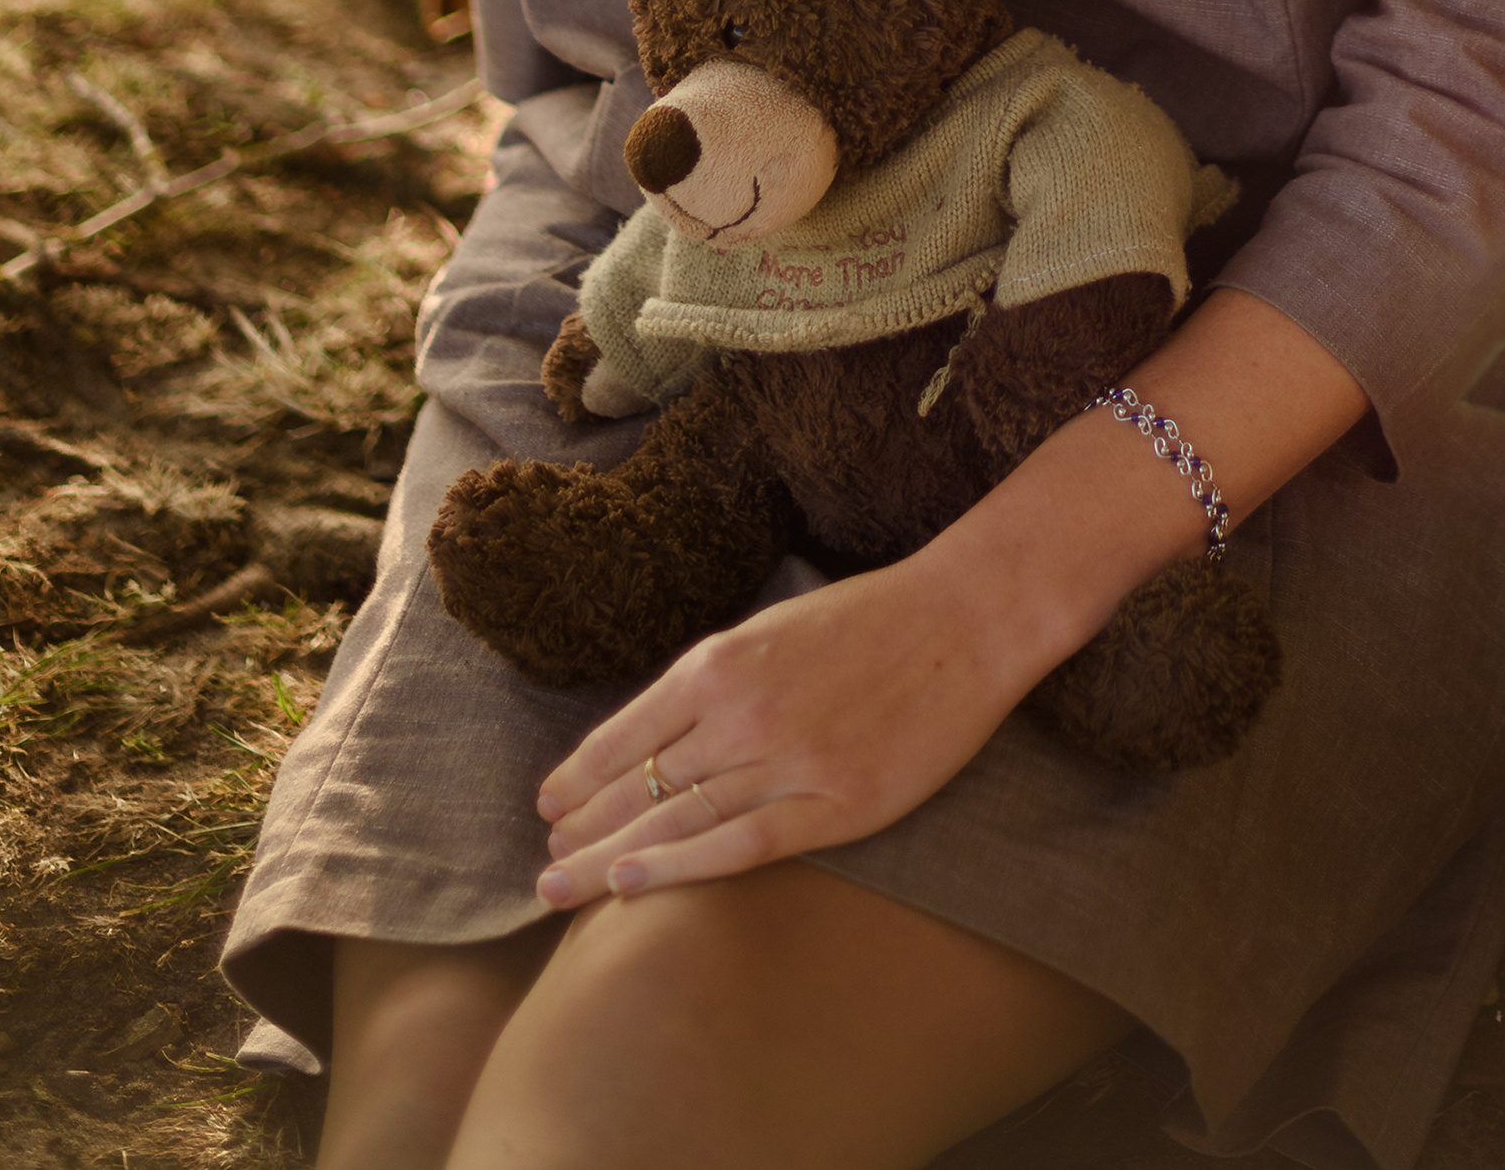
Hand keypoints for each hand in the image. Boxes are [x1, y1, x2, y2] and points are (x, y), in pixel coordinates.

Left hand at [532, 548, 1050, 905]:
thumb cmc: (868, 618)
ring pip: (676, 821)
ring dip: (612, 857)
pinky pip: (740, 846)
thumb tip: (656, 732)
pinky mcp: (835, 805)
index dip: (581, 774)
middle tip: (542, 865)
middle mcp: (741, 712)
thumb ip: (716, 678)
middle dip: (583, 826)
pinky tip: (634, 884)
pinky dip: (681, 868)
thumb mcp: (773, 627)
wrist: (963, 621)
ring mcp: (787, 762)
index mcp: (721, 662)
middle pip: (640, 785)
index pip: (628, 733)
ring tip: (564, 886)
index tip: (549, 804)